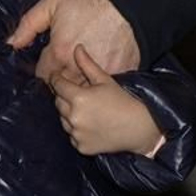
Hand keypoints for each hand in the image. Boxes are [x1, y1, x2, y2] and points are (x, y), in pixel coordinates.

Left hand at [7, 0, 140, 79]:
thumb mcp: (50, 4)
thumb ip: (27, 26)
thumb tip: (11, 43)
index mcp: (59, 53)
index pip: (44, 77)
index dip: (44, 71)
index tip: (49, 64)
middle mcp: (78, 69)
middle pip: (63, 88)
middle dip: (62, 80)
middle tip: (66, 66)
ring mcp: (101, 74)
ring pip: (86, 91)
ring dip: (82, 85)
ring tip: (82, 73)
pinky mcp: (121, 72)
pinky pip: (108, 86)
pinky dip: (103, 83)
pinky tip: (101, 72)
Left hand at [50, 45, 164, 156]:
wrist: (138, 128)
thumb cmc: (122, 100)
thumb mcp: (104, 79)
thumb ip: (87, 64)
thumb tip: (77, 47)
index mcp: (78, 98)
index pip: (57, 84)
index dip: (56, 78)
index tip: (58, 77)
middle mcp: (74, 117)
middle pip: (58, 102)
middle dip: (64, 96)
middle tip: (77, 93)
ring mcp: (77, 134)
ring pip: (62, 119)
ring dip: (69, 113)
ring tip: (85, 109)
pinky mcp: (81, 147)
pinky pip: (71, 135)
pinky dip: (76, 129)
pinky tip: (89, 124)